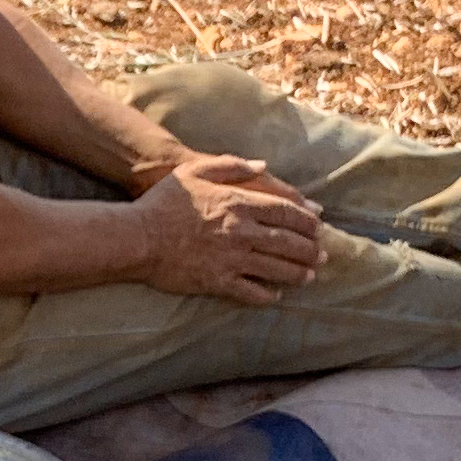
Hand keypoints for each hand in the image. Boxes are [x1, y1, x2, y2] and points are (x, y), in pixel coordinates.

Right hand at [132, 152, 325, 304]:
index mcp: (238, 203)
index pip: (285, 212)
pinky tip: (275, 295)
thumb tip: (264, 165)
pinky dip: (266, 295)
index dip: (306, 220)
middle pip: (287, 242)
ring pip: (275, 268)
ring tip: (309, 276)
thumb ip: (232, 165)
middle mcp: (241, 232)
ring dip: (297, 273)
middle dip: (309, 249)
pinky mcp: (217, 282)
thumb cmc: (164, 201)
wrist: (137, 237)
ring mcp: (231, 259)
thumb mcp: (196, 170)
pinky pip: (250, 292)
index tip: (319, 226)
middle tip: (323, 255)